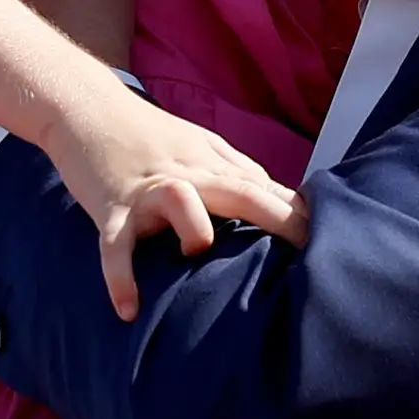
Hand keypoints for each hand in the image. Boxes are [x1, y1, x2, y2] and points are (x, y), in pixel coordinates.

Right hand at [44, 79, 309, 320]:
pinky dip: (120, 277)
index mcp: (211, 163)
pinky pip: (115, 246)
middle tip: (306, 249)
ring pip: (178, 201)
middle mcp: (186, 174)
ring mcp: (148, 190)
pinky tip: (128, 309)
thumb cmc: (148, 134)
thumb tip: (282, 197)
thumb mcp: (199, 144)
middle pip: (239, 190)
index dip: (298, 211)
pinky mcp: (110, 208)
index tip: (333, 237)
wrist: (86, 108)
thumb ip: (238, 172)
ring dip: (192, 226)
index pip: (263, 187)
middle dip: (276, 218)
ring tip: (197, 252)